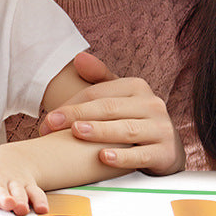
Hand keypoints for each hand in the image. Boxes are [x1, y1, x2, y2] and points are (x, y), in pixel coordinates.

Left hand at [0, 143, 49, 215]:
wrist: (7, 159)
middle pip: (1, 188)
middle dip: (4, 197)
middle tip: (7, 204)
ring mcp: (15, 181)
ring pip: (19, 190)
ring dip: (21, 200)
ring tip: (21, 209)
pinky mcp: (29, 185)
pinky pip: (36, 192)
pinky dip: (40, 201)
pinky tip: (41, 209)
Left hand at [40, 52, 184, 175]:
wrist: (167, 148)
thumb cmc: (133, 119)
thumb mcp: (119, 97)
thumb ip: (99, 78)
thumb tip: (78, 58)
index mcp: (137, 87)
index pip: (97, 93)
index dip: (71, 105)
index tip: (48, 119)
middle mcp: (152, 104)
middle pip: (108, 109)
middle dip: (77, 116)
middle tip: (51, 125)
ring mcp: (161, 129)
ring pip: (125, 130)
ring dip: (99, 131)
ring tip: (77, 132)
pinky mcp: (166, 153)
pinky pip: (142, 155)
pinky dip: (123, 157)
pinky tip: (103, 157)